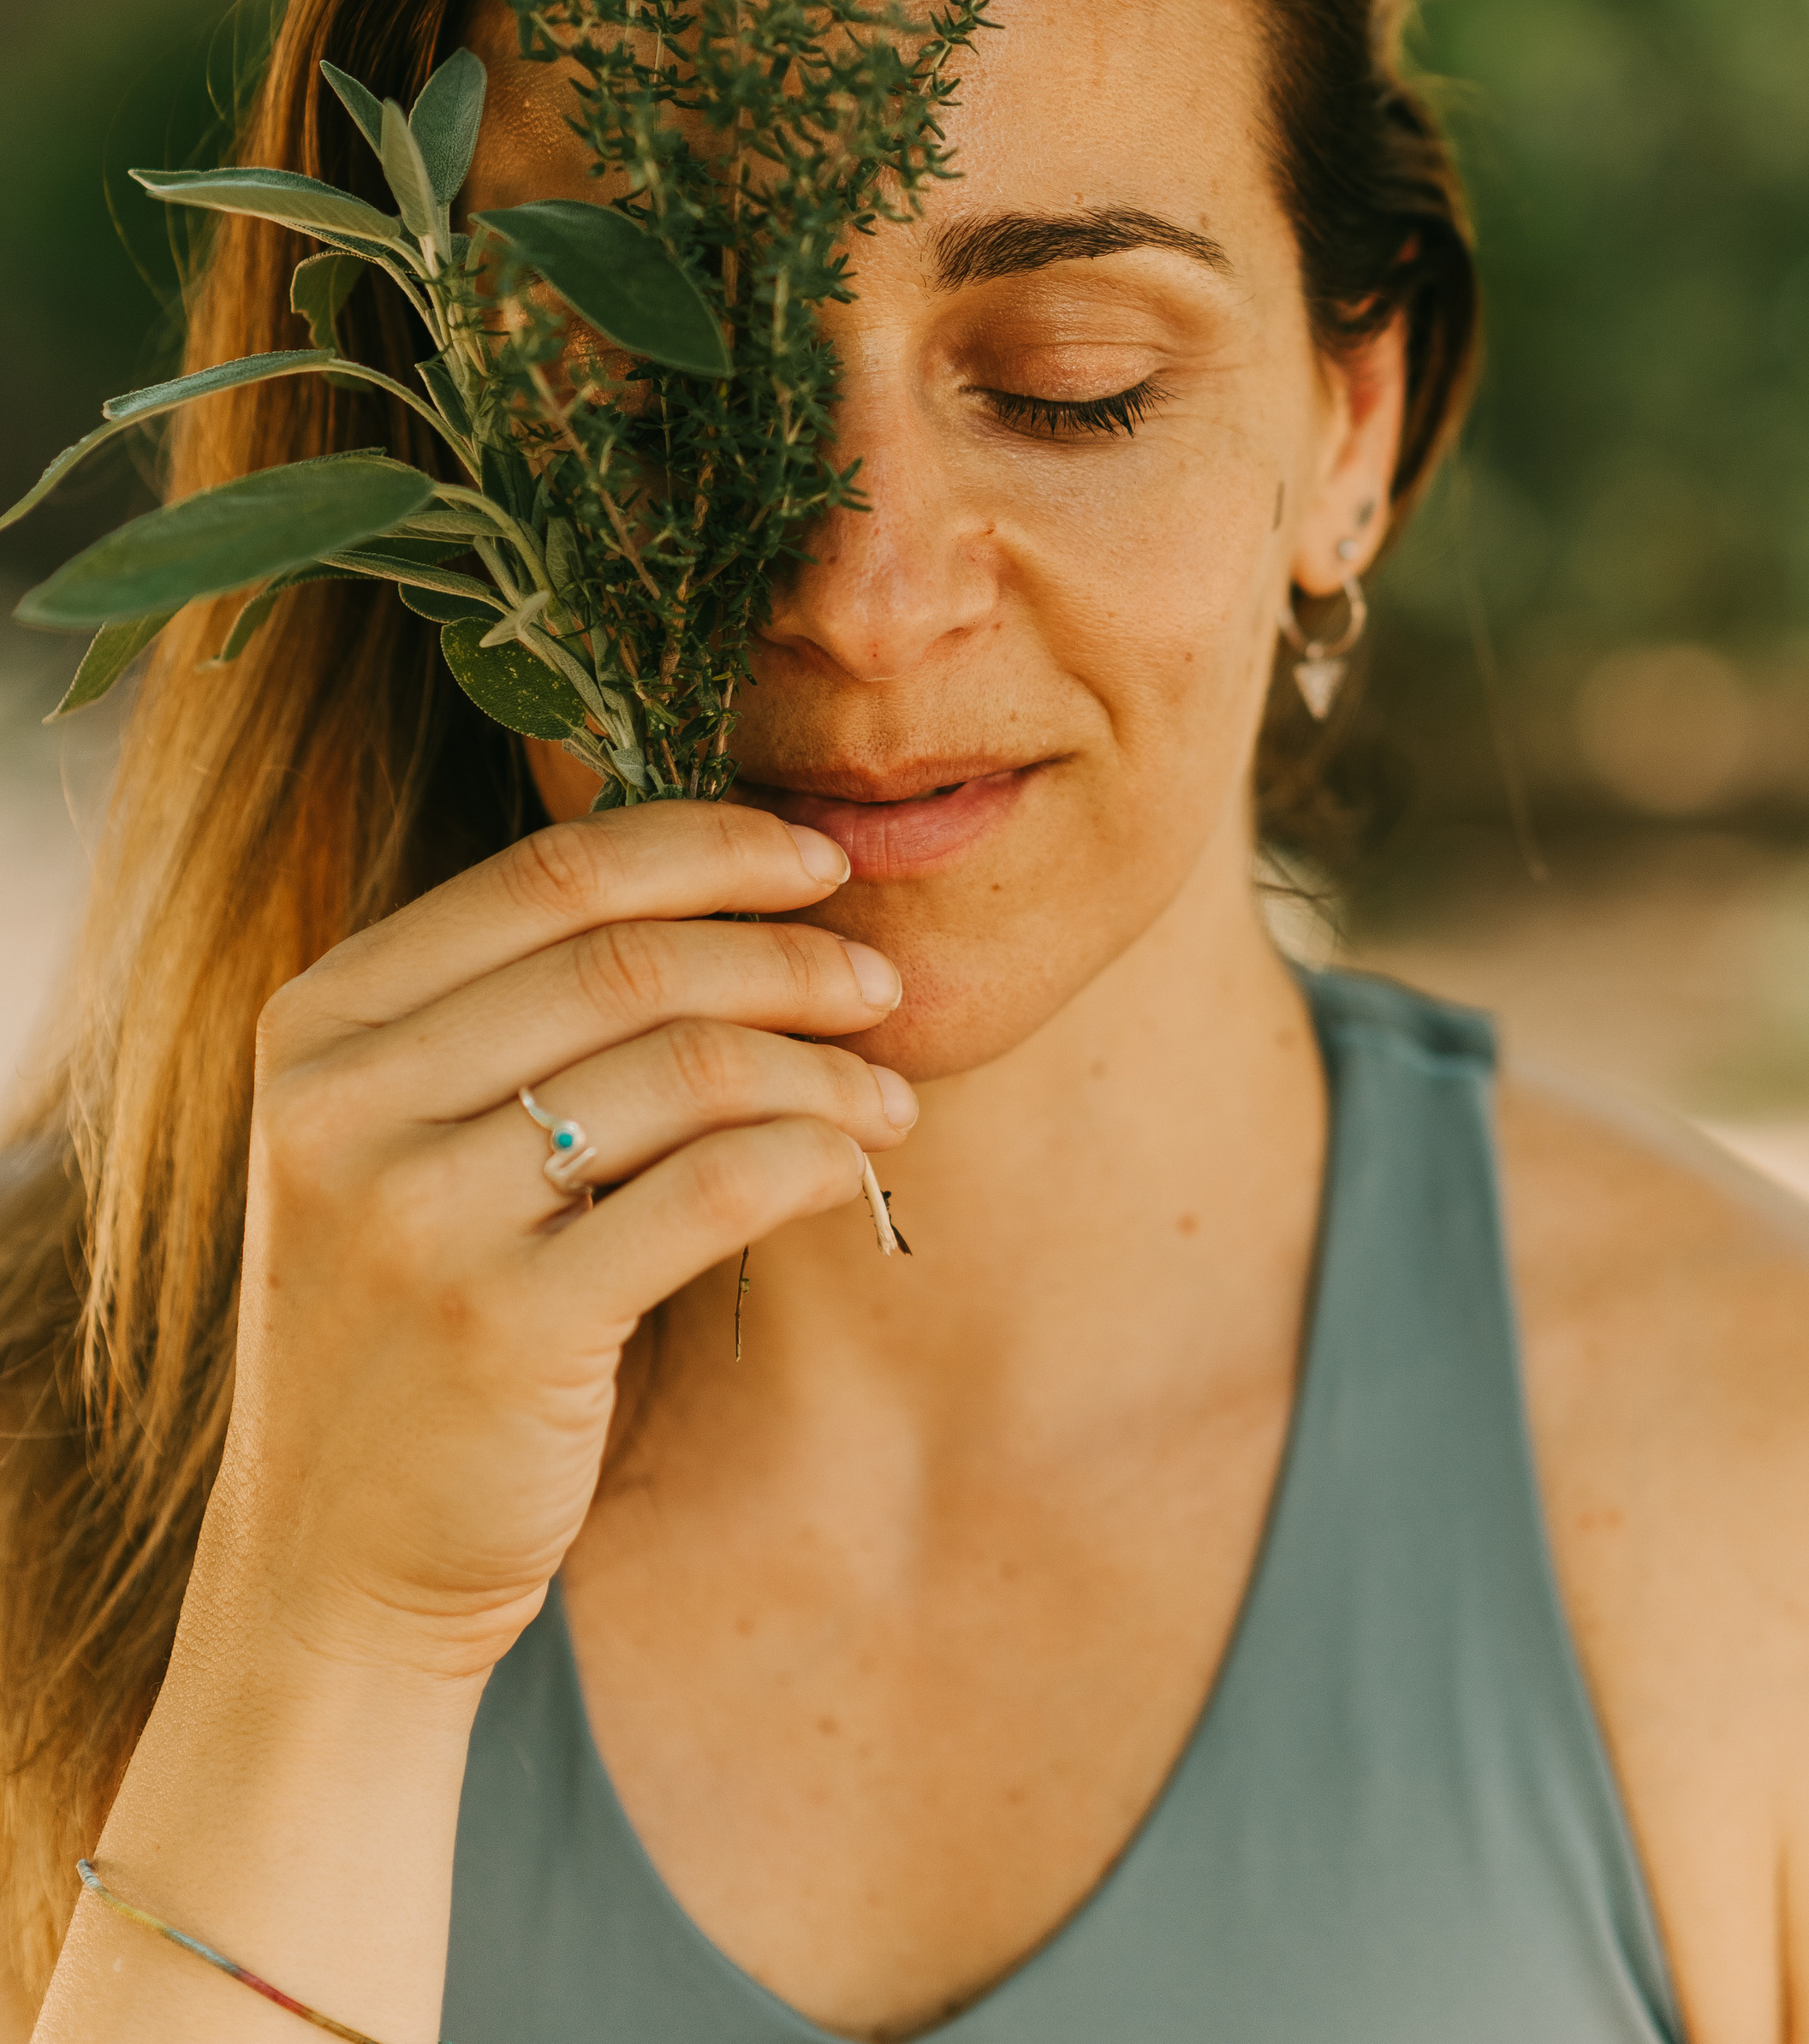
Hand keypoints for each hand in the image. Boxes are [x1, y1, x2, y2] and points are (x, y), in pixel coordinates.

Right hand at [196, 799, 912, 1689]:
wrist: (328, 1562)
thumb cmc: (407, 1323)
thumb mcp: (397, 1140)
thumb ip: (503, 1015)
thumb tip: (728, 887)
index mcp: (322, 1024)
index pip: (548, 875)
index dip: (707, 847)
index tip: (817, 857)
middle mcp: (346, 1104)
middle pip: (628, 961)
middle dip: (787, 955)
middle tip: (880, 980)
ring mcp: (415, 1219)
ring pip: (686, 1069)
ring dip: (822, 1068)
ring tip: (885, 1094)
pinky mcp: (502, 1330)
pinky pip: (711, 1192)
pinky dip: (809, 1159)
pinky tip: (851, 1169)